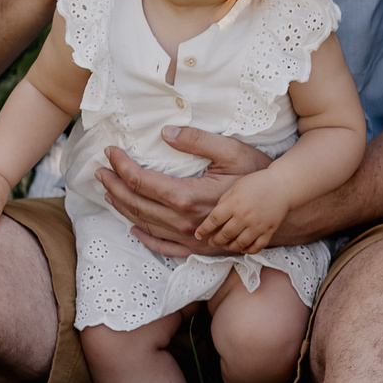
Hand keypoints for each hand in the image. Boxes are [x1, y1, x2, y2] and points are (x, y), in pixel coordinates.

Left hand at [97, 130, 274, 257]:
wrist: (281, 206)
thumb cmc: (258, 175)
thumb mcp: (232, 151)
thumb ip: (197, 140)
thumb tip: (165, 133)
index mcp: (189, 196)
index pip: (142, 182)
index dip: (121, 166)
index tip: (110, 152)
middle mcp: (185, 222)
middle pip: (137, 205)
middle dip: (114, 186)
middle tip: (101, 171)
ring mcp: (191, 239)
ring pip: (145, 225)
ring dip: (123, 208)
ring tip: (109, 192)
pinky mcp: (199, 249)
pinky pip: (164, 247)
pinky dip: (145, 238)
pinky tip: (133, 228)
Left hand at [198, 172, 290, 253]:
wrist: (283, 185)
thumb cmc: (258, 183)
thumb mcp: (236, 186)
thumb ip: (224, 201)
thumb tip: (215, 217)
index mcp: (234, 204)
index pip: (213, 221)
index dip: (204, 229)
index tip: (198, 234)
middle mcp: (244, 217)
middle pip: (224, 235)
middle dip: (215, 240)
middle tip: (211, 241)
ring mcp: (258, 226)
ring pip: (239, 244)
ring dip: (229, 247)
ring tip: (225, 245)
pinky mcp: (269, 231)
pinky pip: (256, 247)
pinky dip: (248, 251)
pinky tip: (242, 248)